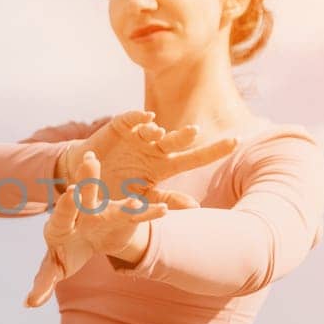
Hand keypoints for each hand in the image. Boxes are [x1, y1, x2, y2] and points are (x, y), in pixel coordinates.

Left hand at [25, 149, 198, 307]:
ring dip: (125, 203)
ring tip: (134, 201)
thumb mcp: (55, 267)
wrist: (88, 239)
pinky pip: (138, 215)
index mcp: (61, 224)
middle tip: (90, 161)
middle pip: (85, 196)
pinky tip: (166, 211)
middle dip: (88, 179)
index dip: (66, 206)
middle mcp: (83, 212)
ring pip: (115, 206)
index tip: (70, 194)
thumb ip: (43, 283)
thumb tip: (28, 304)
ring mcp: (105, 212)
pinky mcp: (123, 217)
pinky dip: (150, 213)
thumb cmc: (67, 252)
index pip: (62, 214)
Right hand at [59, 110, 238, 197]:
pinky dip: (138, 117)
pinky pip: (131, 118)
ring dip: (156, 130)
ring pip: (153, 129)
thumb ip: (167, 200)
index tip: (237, 141)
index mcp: (165, 164)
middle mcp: (155, 147)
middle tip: (195, 132)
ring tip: (157, 132)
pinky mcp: (120, 127)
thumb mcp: (142, 197)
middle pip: (176, 140)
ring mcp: (138, 136)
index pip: (195, 157)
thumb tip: (196, 206)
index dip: (215, 150)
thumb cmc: (118, 189)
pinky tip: (147, 117)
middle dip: (185, 135)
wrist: (87, 179)